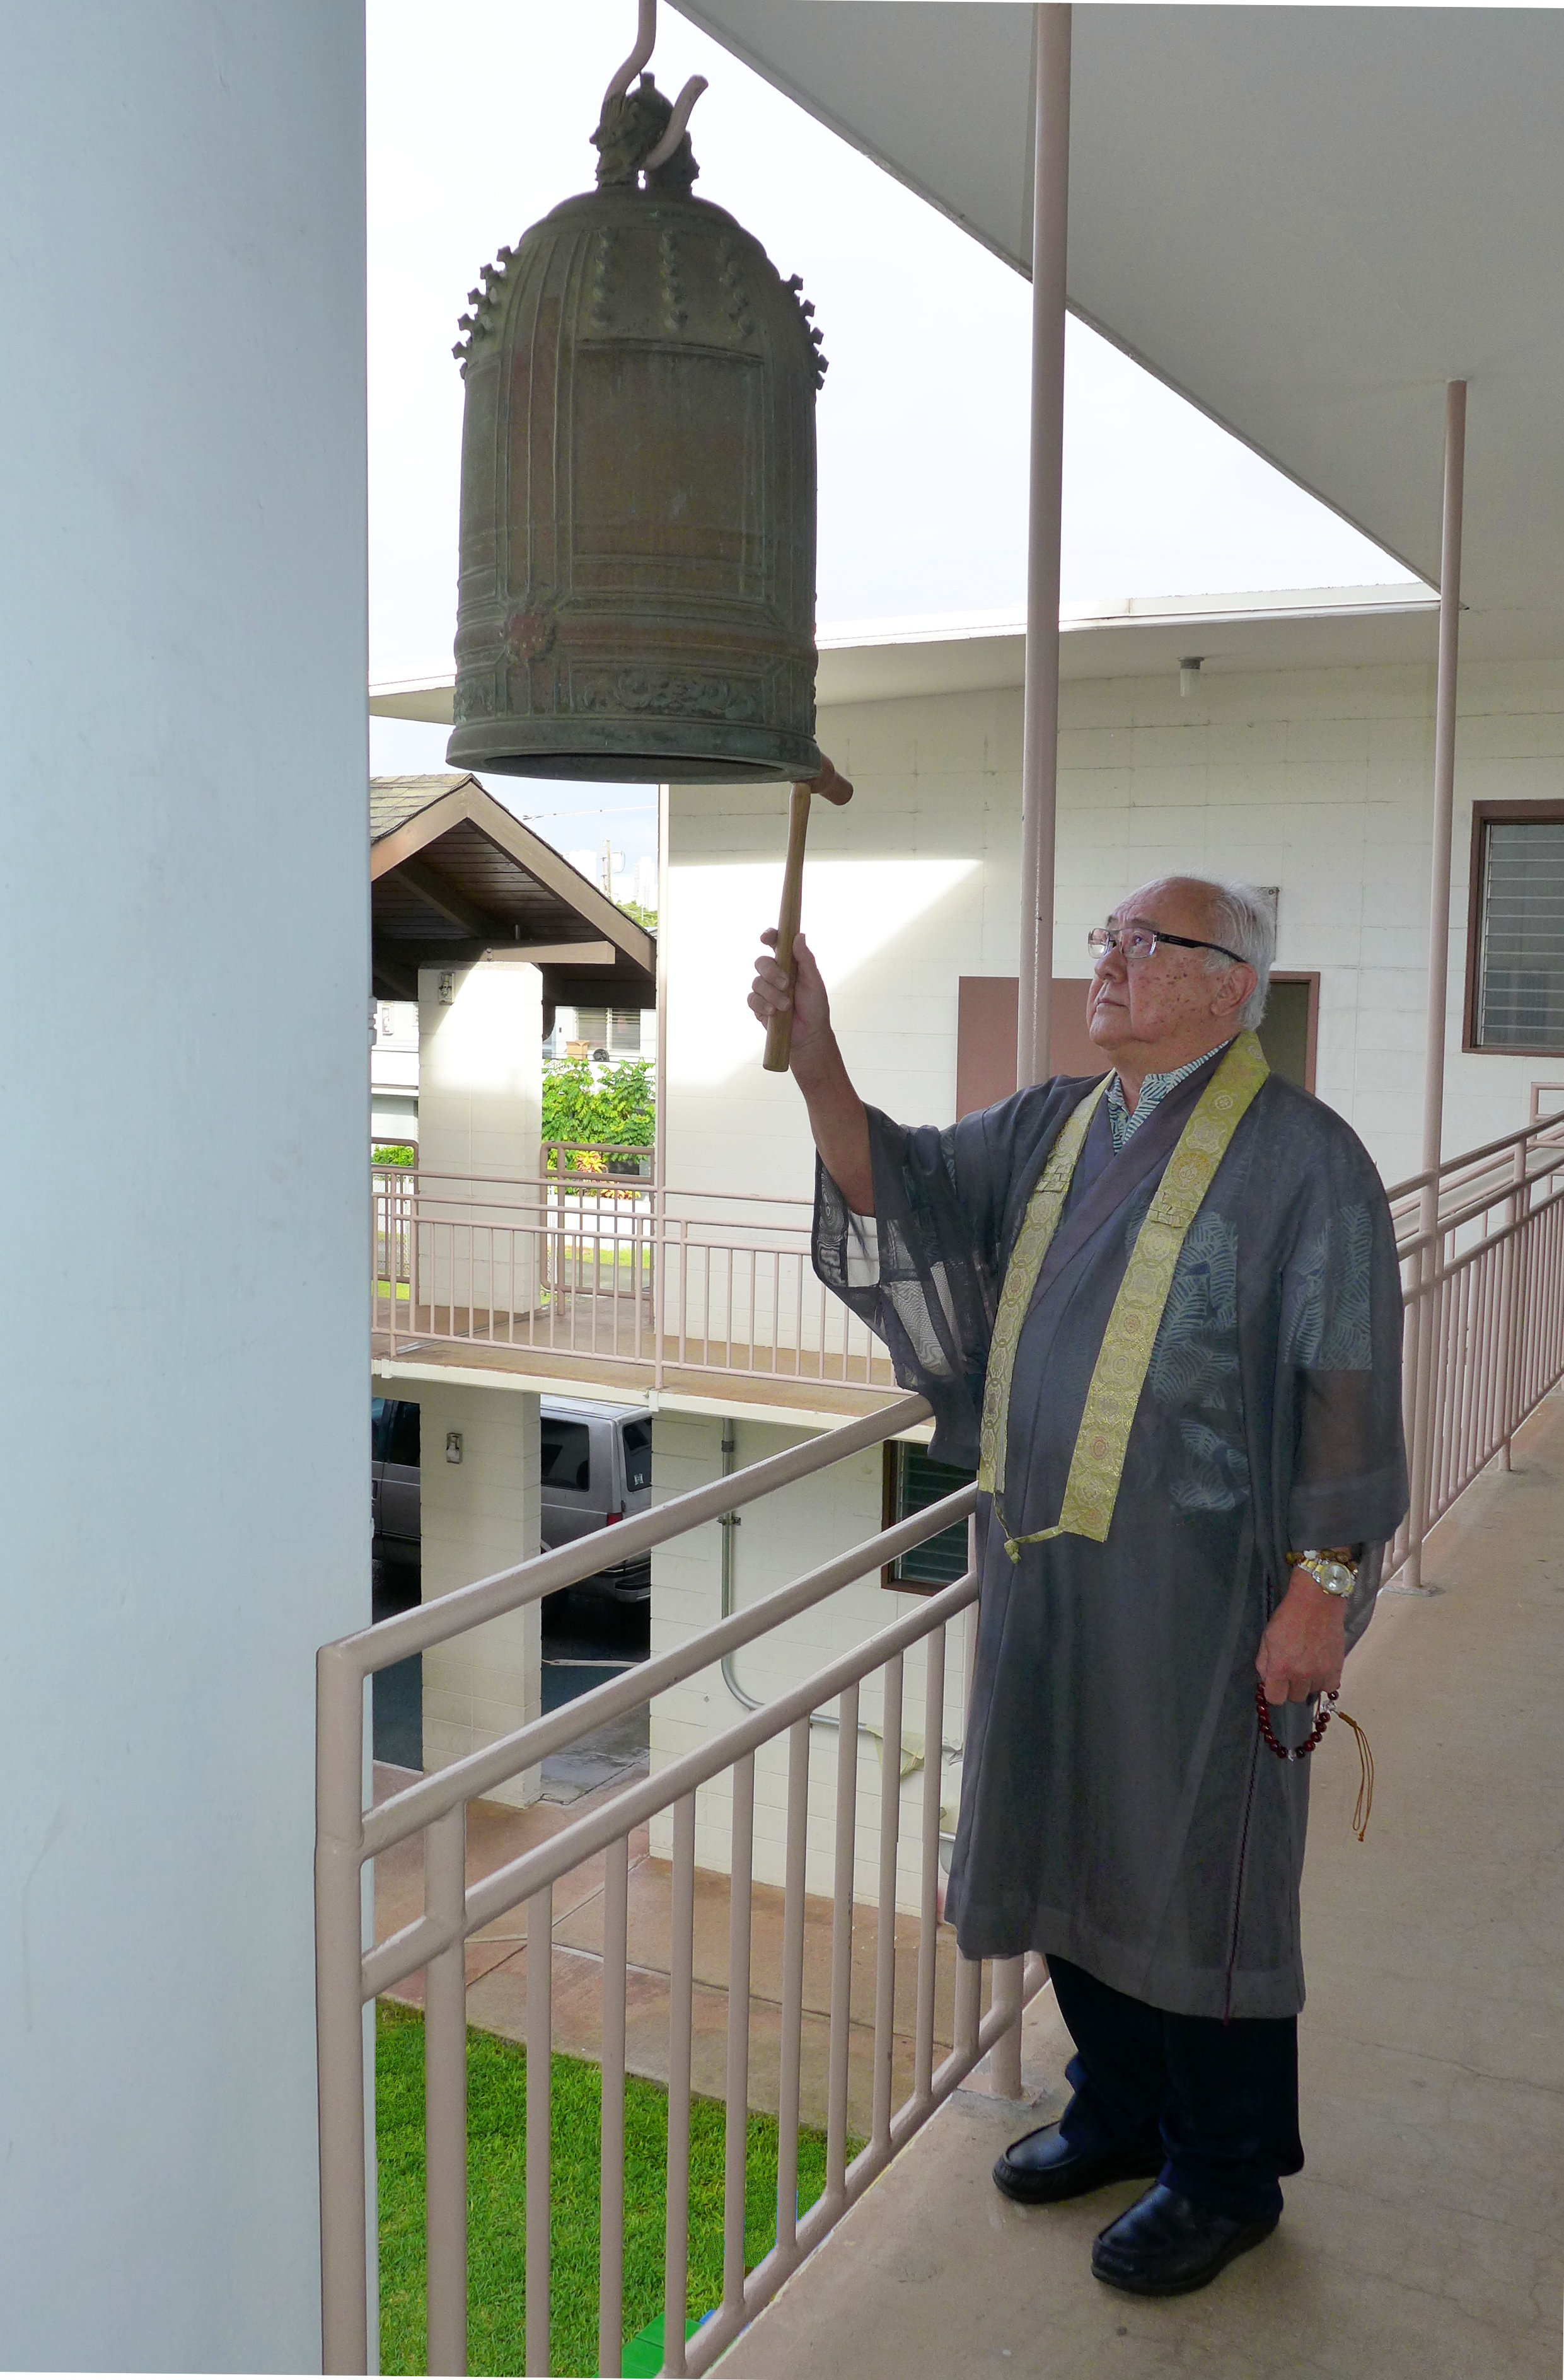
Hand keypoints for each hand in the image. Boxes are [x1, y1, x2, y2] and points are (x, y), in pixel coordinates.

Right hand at [748, 927, 833, 1078]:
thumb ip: (806, 959)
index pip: (775, 944)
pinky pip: (752, 999)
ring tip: (786, 1006)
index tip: (765, 938)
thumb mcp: (814, 981)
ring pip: (757, 982)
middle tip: (786, 984)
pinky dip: (762, 1005)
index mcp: (788, 963)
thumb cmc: (815, 1006)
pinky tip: (773, 1012)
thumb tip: (799, 935)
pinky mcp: (758, 1005)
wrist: (808, 1034)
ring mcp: (764, 990)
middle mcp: (774, 974)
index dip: (769, 936)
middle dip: (771, 972)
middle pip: (761, 962)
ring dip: (772, 994)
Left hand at [1255, 1570, 1345, 1704]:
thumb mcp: (1267, 1638)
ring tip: (1307, 1664)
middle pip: (1295, 1697)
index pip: (1275, 1699)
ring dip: (1308, 1683)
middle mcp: (1302, 1675)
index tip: (1276, 1682)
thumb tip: (1267, 1680)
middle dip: (1291, 1686)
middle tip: (1292, 1669)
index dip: (1273, 1690)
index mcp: (1281, 1668)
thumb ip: (1264, 1663)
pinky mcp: (1337, 1668)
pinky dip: (1325, 1680)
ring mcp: (1322, 1673)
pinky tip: (1320, 1668)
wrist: (1317, 1602)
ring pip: (1313, 1692)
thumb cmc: (1288, 1616)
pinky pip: (1330, 1687)